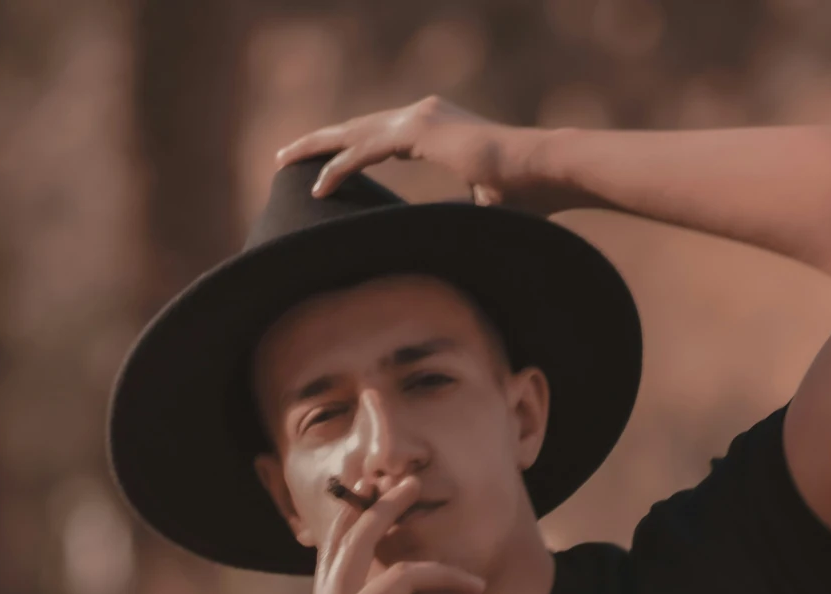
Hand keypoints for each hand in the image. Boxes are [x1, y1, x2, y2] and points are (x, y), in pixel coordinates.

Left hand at [274, 96, 568, 215]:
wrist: (547, 172)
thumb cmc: (526, 194)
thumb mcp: (481, 205)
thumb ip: (458, 214)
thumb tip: (452, 241)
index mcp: (437, 127)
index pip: (380, 135)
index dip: (349, 148)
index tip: (323, 165)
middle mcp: (425, 114)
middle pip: (358, 128)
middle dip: (320, 142)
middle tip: (285, 156)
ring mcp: (421, 118)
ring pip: (353, 133)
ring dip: (315, 148)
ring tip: (283, 162)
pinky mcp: (420, 132)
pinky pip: (367, 151)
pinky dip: (339, 168)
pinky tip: (317, 186)